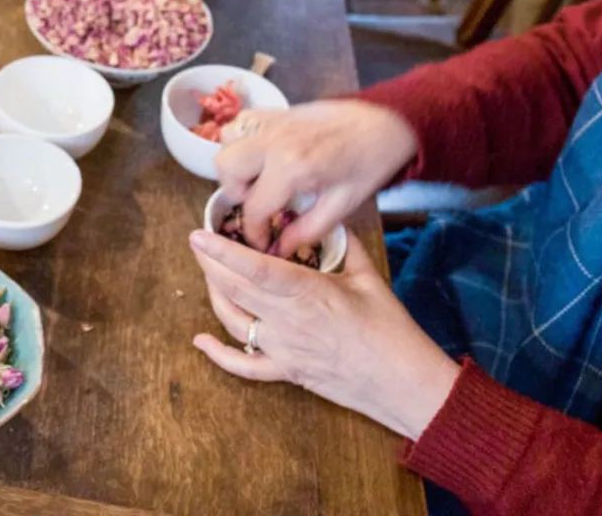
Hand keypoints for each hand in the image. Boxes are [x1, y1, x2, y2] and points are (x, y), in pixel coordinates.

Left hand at [189, 228, 460, 440]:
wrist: (403, 382)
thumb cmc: (391, 329)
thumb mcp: (368, 278)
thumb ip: (346, 244)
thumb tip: (332, 218)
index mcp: (307, 292)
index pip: (255, 268)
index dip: (222, 251)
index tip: (198, 235)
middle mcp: (287, 321)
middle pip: (235, 289)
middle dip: (210, 265)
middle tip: (199, 245)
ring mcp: (283, 349)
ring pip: (233, 321)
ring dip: (214, 296)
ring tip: (208, 275)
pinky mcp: (286, 372)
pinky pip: (244, 367)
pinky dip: (218, 355)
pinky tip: (200, 342)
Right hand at [215, 100, 417, 256]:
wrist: (385, 121)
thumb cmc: (368, 164)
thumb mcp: (343, 205)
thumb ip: (307, 229)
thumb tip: (279, 249)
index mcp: (291, 168)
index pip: (253, 206)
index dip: (253, 231)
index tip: (262, 242)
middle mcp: (272, 142)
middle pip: (226, 170)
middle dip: (236, 195)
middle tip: (259, 206)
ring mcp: (270, 122)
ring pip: (226, 144)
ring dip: (235, 166)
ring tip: (258, 181)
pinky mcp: (273, 111)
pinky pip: (239, 125)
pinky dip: (241, 142)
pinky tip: (261, 157)